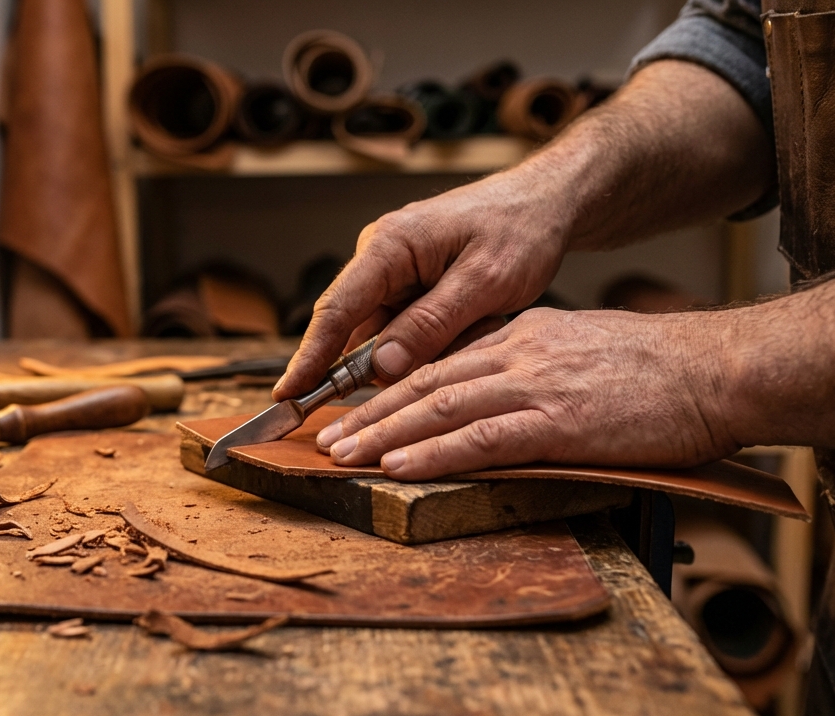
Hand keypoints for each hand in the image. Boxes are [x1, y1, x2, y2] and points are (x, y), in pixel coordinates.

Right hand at [274, 169, 573, 399]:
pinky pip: (407, 330)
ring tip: (475, 327)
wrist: (547, 202)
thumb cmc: (520, 229)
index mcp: (389, 245)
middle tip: (414, 381)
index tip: (287, 395)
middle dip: (381, 364)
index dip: (309, 358)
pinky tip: (471, 330)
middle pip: (357, 329)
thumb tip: (381, 366)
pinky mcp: (412, 287)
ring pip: (386, 336)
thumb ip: (432, 324)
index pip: (335, 310)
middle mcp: (381, 257)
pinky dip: (433, 344)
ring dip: (421, 352)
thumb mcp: (485, 281)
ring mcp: (395, 273)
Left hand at [314, 308, 739, 479]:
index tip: (358, 409)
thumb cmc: (660, 370)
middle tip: (328, 436)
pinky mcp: (558, 422)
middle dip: (371, 412)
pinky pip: (480, 439)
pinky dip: (433, 453)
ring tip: (343, 455)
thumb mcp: (582, 350)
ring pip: (440, 408)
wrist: (716, 369)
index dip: (393, 388)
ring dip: (384, 435)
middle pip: (426, 382)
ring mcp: (535, 386)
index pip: (443, 362)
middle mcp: (519, 354)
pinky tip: (399, 466)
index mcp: (524, 336)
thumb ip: (537, 367)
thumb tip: (500, 394)